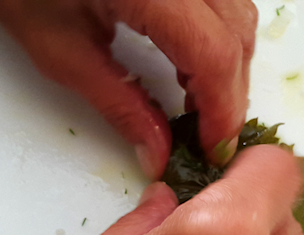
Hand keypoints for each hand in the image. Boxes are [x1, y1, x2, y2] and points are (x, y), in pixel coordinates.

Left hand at [0, 0, 257, 178]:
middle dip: (230, 94)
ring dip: (229, 65)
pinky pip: (224, 0)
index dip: (223, 111)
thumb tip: (158, 151)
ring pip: (240, 14)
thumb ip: (119, 104)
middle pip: (238, 34)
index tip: (213, 151)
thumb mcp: (62, 52)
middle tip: (206, 137)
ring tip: (197, 104)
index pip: (213, 55)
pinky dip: (220, 37)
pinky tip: (192, 64)